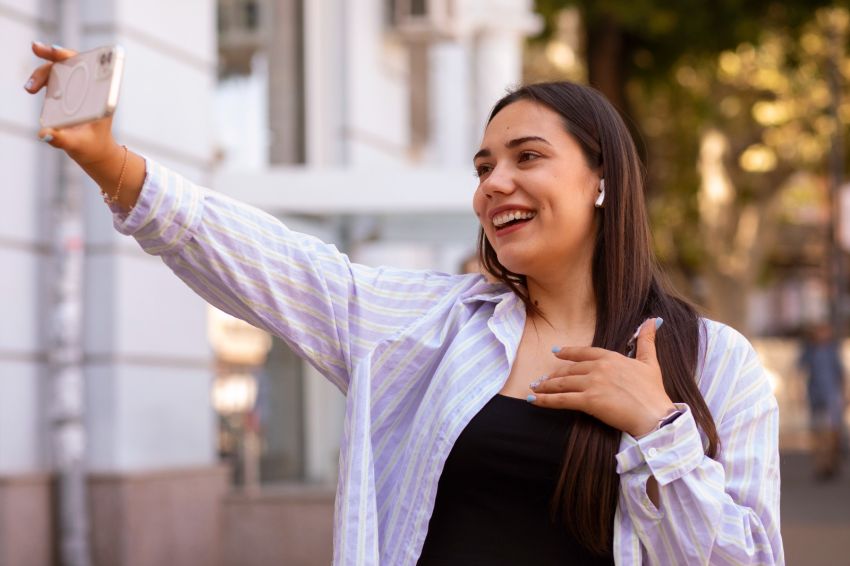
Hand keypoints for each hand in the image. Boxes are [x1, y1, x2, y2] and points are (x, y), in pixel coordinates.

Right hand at [24, 41, 118, 166]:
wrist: (96, 152)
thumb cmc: (93, 147)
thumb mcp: (78, 145)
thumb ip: (61, 140)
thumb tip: (43, 133)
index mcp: (101, 97)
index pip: (91, 67)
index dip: (75, 56)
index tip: (58, 51)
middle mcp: (92, 89)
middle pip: (73, 63)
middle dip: (53, 53)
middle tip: (36, 48)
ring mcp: (80, 89)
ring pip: (61, 70)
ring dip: (43, 72)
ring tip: (30, 88)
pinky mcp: (69, 94)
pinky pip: (56, 79)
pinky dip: (42, 79)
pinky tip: (32, 87)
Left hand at [528, 318, 675, 437]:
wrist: (655, 416)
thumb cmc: (654, 392)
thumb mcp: (650, 363)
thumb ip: (647, 341)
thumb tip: (652, 320)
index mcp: (611, 358)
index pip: (584, 352)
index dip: (568, 353)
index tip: (555, 352)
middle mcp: (599, 367)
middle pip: (569, 370)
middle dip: (554, 375)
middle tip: (541, 379)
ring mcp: (592, 383)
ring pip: (562, 383)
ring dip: (545, 386)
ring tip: (535, 388)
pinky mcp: (589, 401)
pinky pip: (561, 399)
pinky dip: (544, 400)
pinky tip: (533, 400)